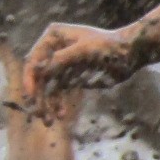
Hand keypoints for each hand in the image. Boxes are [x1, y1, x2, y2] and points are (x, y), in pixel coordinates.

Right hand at [21, 23, 137, 115]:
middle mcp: (53, 50)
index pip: (34, 60)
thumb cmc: (108, 46)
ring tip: (49, 121)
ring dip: (46, 104)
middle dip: (37, 96)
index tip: (31, 96)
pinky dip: (57, 104)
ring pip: (46, 88)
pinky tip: (61, 115)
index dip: (29, 78)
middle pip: (37, 76)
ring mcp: (61, 65)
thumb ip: (62, 59)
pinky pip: (57, 93)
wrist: (129, 54)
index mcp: (53, 37)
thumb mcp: (85, 50)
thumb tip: (39, 71)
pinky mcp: (70, 77)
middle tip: (39, 114)